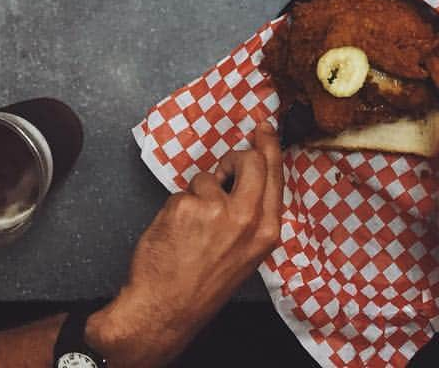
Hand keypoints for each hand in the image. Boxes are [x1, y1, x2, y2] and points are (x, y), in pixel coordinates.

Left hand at [87, 122, 282, 367]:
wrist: (164, 310)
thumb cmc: (205, 283)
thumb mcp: (248, 253)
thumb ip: (255, 213)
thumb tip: (250, 176)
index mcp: (267, 229)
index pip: (274, 173)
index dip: (270, 146)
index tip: (264, 128)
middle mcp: (246, 217)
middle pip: (249, 160)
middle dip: (234, 159)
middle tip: (223, 169)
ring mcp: (215, 210)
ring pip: (208, 177)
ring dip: (198, 194)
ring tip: (191, 227)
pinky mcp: (186, 207)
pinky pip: (183, 192)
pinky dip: (177, 207)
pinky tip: (174, 232)